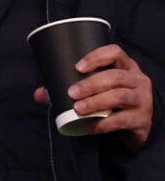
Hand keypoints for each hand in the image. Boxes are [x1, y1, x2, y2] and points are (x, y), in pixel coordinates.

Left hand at [33, 43, 153, 149]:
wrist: (136, 124)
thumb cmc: (112, 99)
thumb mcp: (97, 89)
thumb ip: (68, 87)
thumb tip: (38, 94)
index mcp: (125, 66)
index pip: (115, 52)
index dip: (97, 57)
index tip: (77, 67)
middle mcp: (137, 80)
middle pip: (115, 77)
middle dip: (90, 84)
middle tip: (71, 93)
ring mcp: (142, 99)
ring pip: (120, 96)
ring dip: (96, 102)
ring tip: (78, 109)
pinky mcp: (141, 119)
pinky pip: (122, 120)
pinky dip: (102, 124)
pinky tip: (88, 127)